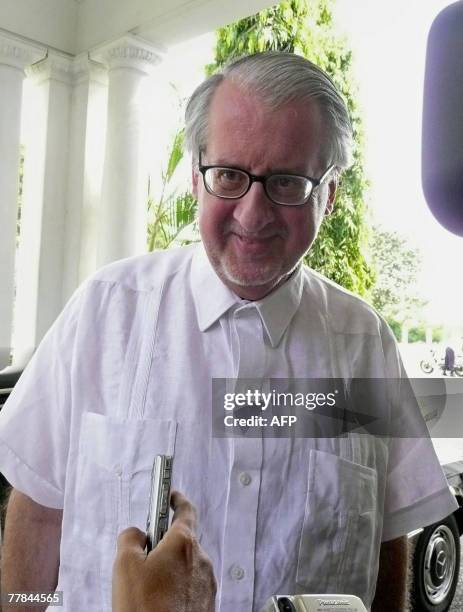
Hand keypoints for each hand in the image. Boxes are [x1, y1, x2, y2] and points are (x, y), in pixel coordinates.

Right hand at [112, 490, 215, 611]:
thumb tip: (137, 534)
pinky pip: (190, 586)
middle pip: (182, 541)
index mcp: (184, 543)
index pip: (186, 509)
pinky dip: (176, 588)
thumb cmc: (145, 607)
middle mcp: (201, 559)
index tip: (170, 494)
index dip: (176, 499)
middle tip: (142, 561)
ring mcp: (207, 583)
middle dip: (164, 546)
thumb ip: (129, 539)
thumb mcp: (124, 566)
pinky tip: (159, 604)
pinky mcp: (208, 603)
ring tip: (148, 591)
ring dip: (169, 570)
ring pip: (186, 565)